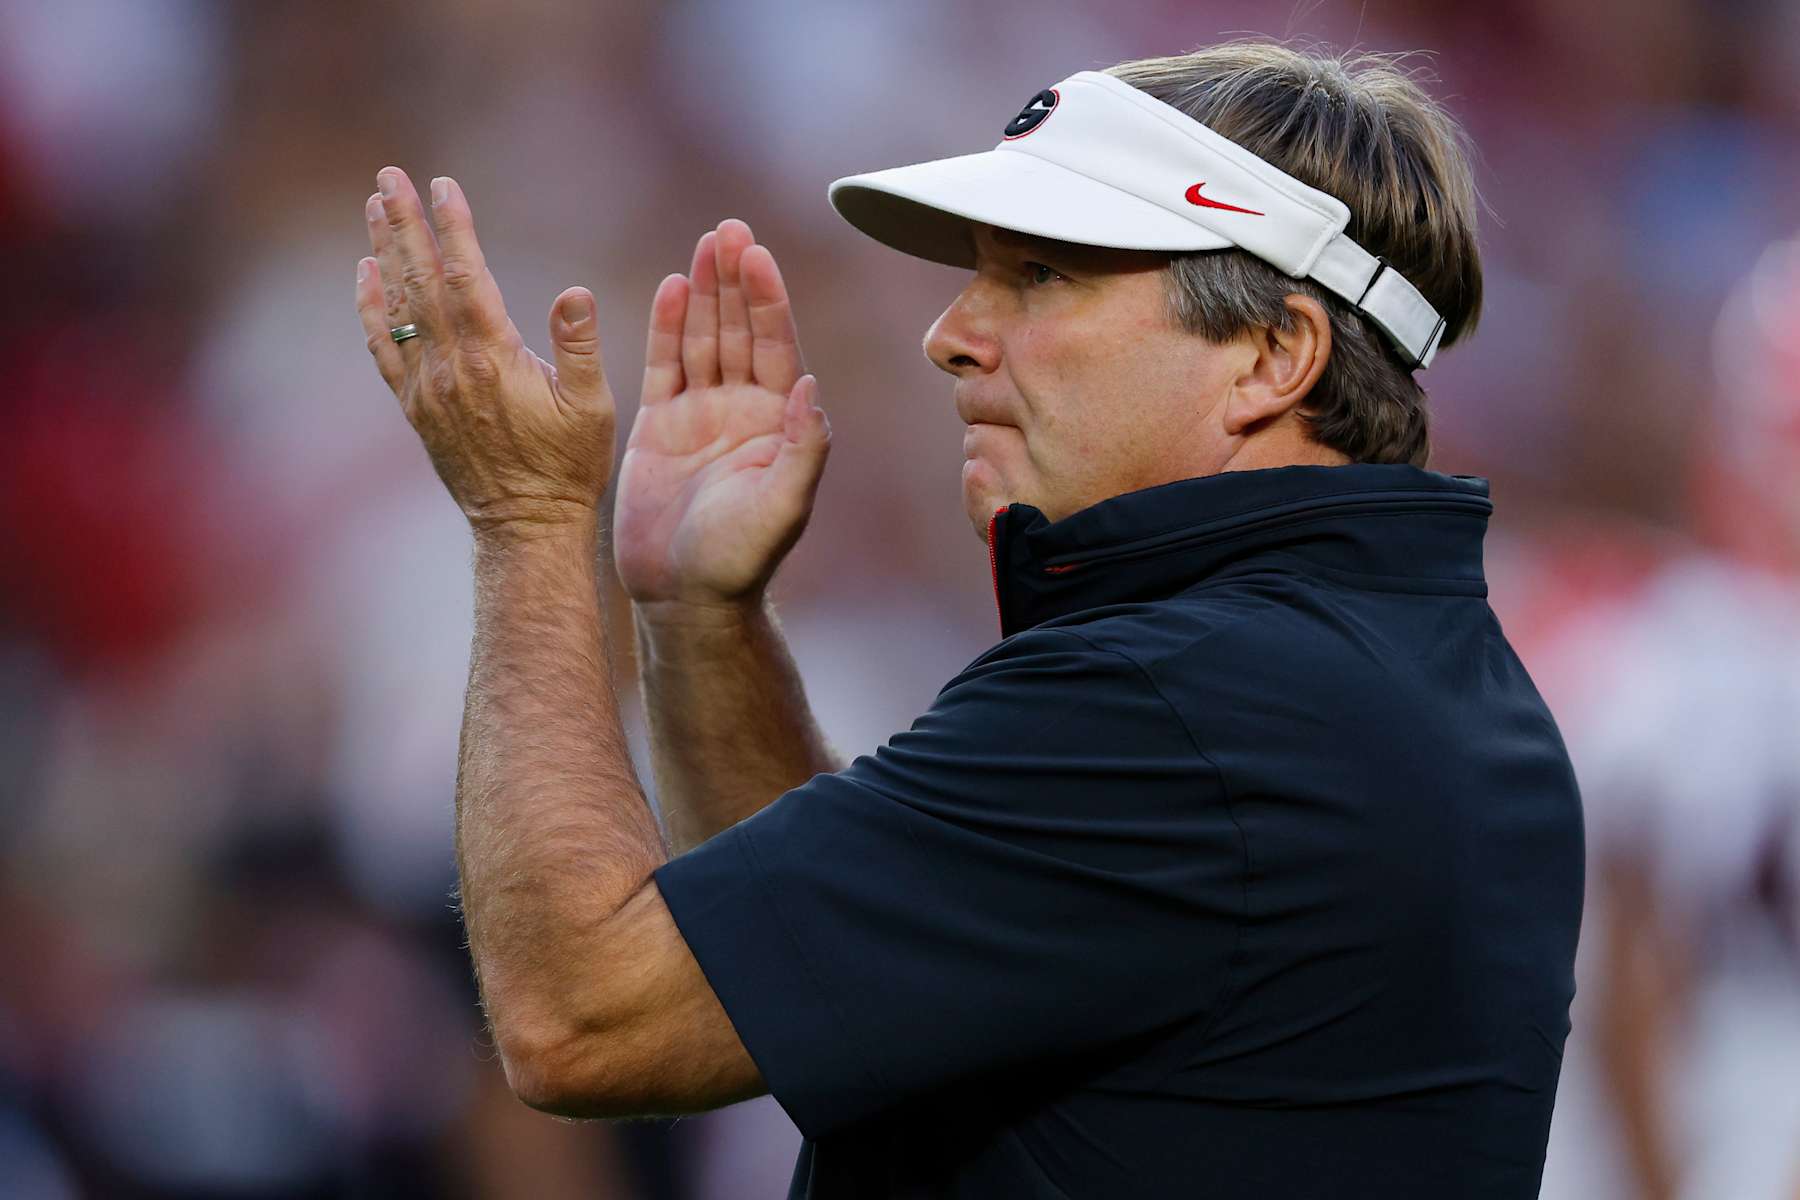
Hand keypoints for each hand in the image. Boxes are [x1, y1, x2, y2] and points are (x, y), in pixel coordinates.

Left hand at [354, 167, 614, 535]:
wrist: (525, 527)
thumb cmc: (568, 468)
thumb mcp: (592, 408)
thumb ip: (581, 347)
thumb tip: (575, 292)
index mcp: (494, 358)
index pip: (467, 275)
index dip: (453, 226)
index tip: (442, 184)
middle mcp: (451, 367)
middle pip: (421, 280)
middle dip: (404, 223)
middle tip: (388, 176)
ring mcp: (427, 388)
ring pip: (398, 306)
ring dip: (385, 251)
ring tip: (374, 205)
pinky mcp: (415, 407)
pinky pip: (383, 348)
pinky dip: (371, 307)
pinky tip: (365, 273)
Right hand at [613, 220, 828, 609]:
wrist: (685, 596)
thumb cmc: (739, 560)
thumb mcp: (782, 507)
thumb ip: (802, 447)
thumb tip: (809, 383)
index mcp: (777, 423)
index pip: (775, 347)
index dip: (767, 301)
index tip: (758, 255)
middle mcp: (743, 410)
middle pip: (740, 330)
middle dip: (737, 280)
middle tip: (731, 228)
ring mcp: (701, 414)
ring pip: (704, 338)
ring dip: (707, 291)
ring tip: (707, 241)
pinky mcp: (660, 425)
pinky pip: (664, 364)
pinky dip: (668, 326)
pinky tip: (672, 286)